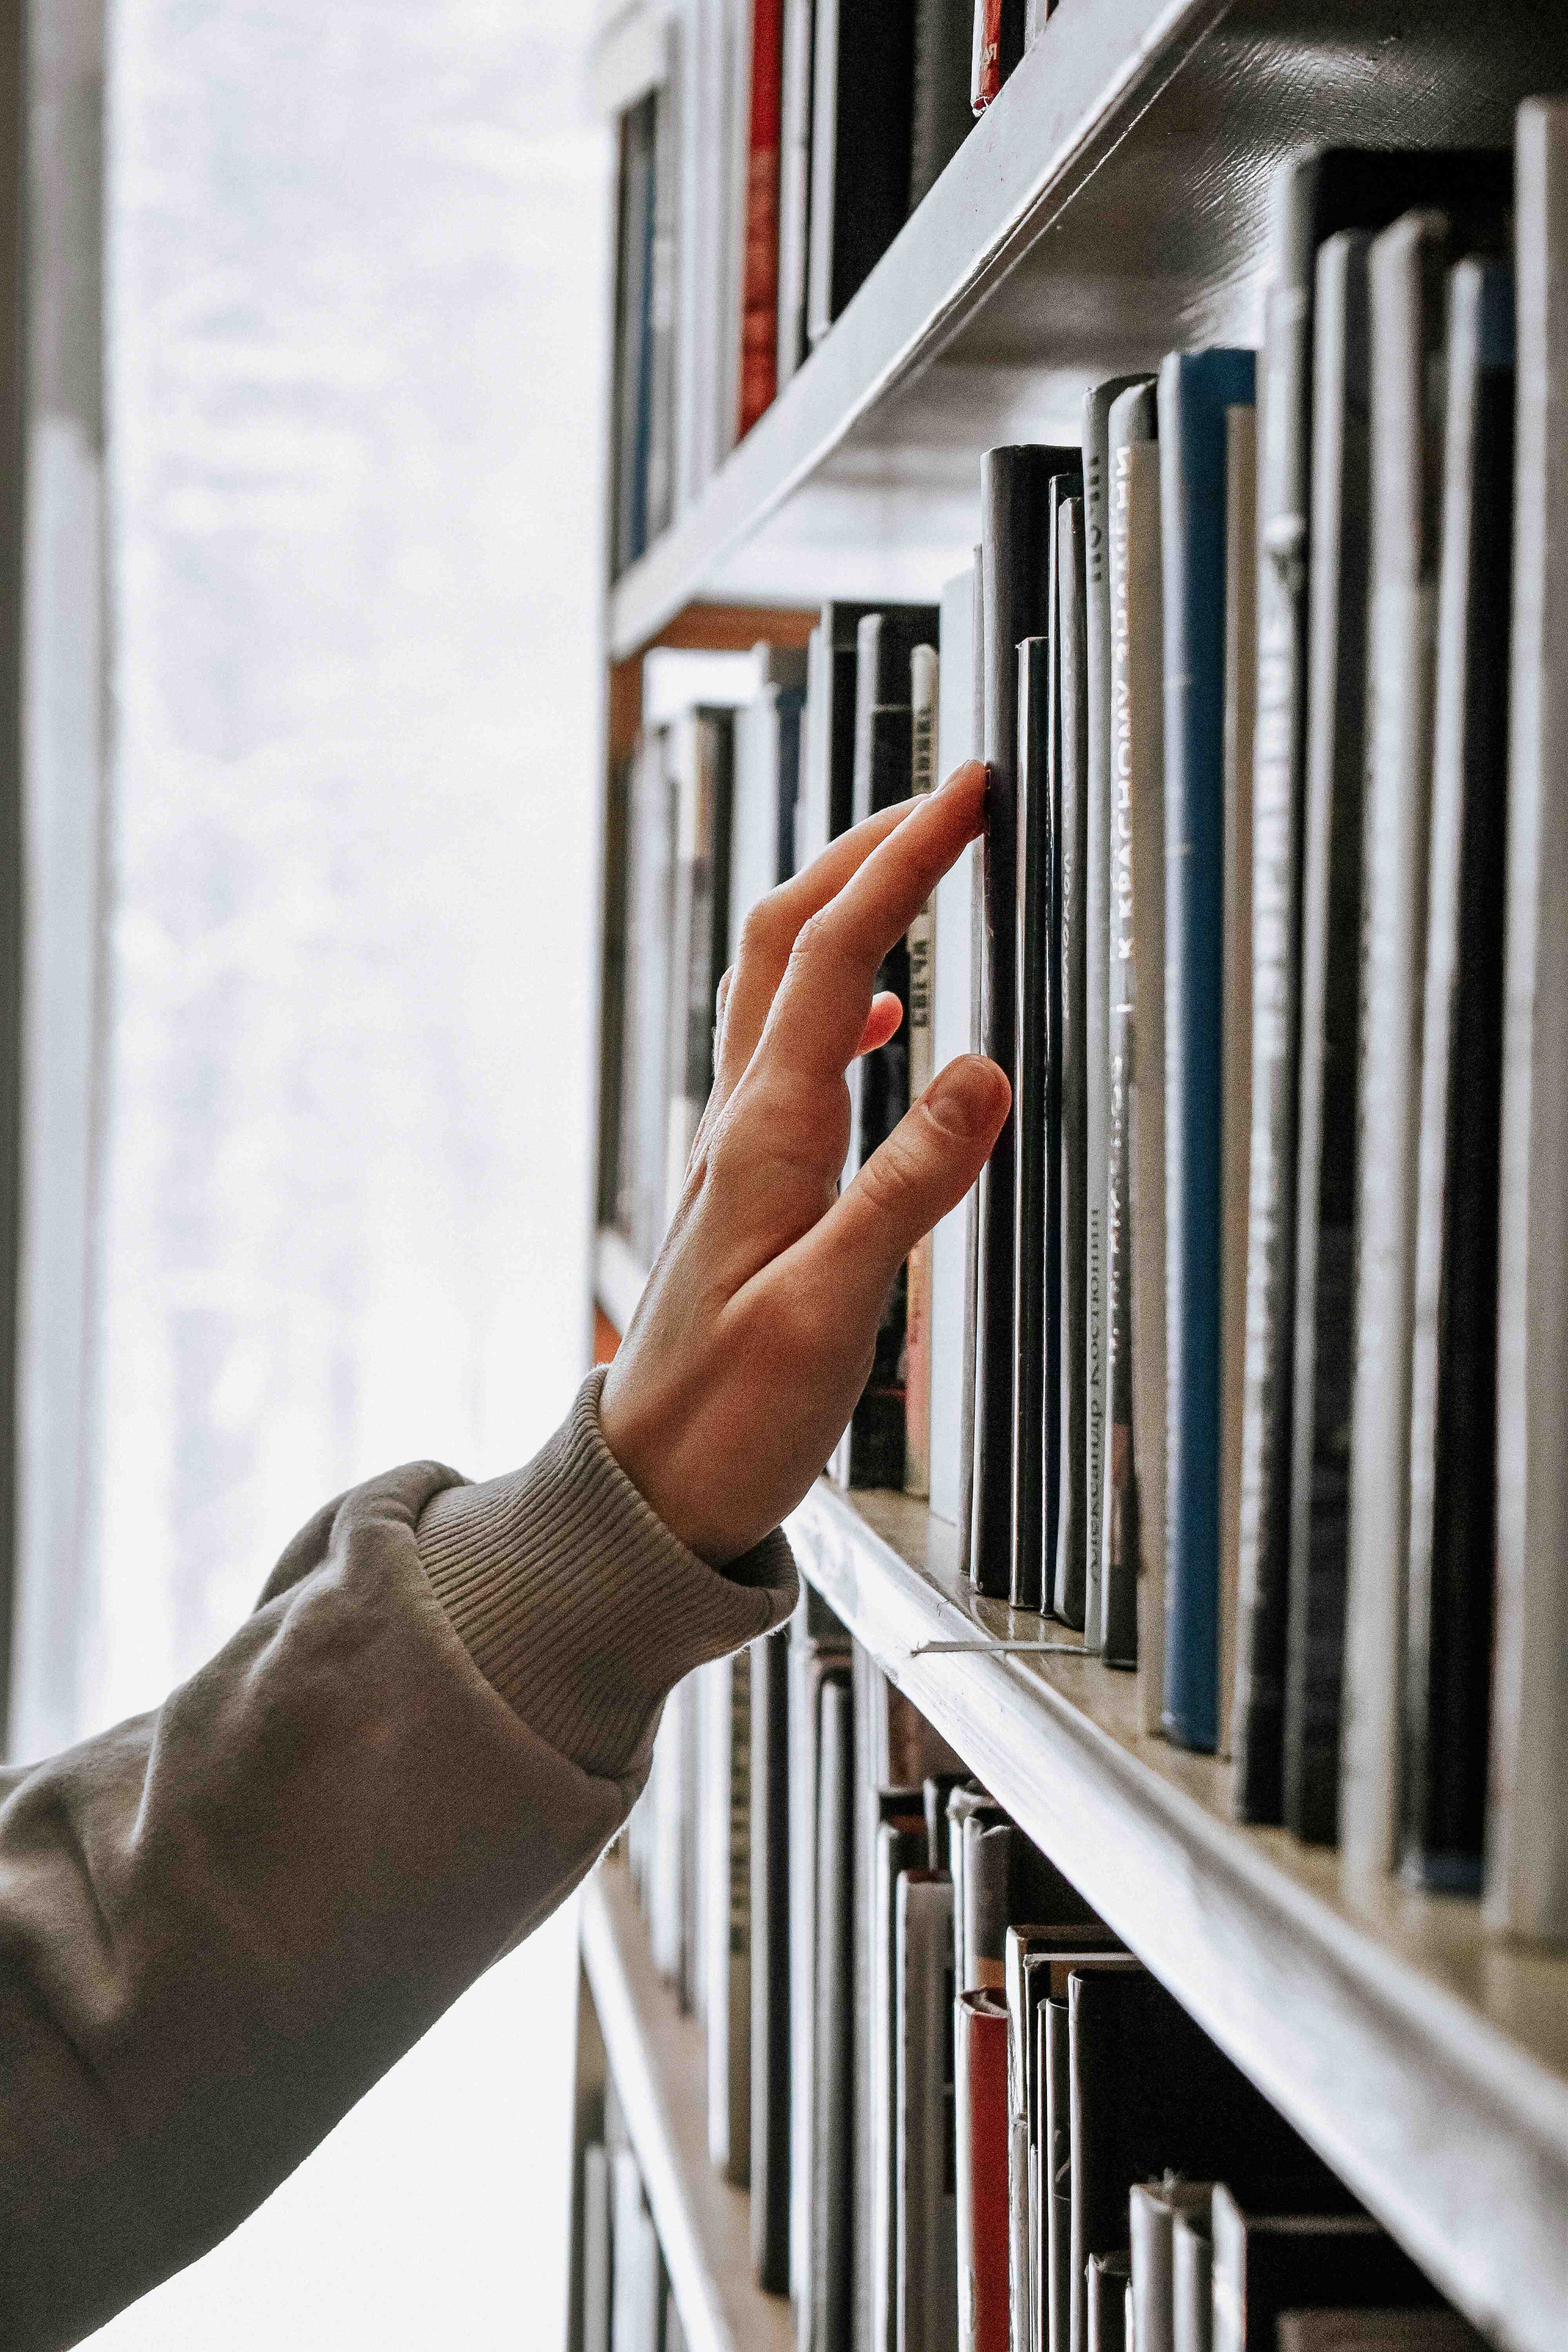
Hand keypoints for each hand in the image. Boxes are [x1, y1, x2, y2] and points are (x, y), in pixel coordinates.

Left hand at [599, 760, 1009, 1564]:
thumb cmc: (731, 1417)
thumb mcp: (831, 1311)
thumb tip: (981, 1072)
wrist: (651, 1488)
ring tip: (912, 870)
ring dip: (843, 909)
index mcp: (767, 1134)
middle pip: (790, 937)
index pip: (838, 953)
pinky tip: (883, 1018)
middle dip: (866, 849)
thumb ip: (907, 1190)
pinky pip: (787, 1053)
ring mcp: (740, 1147)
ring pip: (779, 984)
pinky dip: (839, 1002)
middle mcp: (743, 1121)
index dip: (901, 860)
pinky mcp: (750, 1182)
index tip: (964, 794)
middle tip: (946, 799)